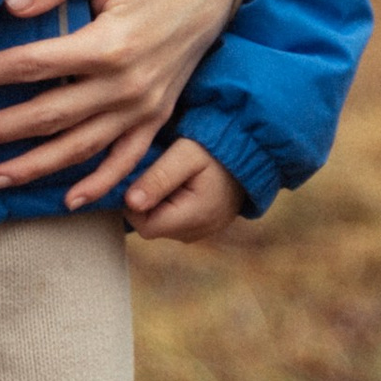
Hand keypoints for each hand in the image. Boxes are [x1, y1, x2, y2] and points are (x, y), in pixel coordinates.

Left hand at [0, 0, 242, 206]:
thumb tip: (8, 5)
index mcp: (110, 43)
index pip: (33, 65)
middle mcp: (127, 85)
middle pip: (49, 116)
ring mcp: (145, 108)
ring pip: (81, 147)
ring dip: (35, 167)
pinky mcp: (158, 117)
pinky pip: (126, 160)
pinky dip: (100, 184)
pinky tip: (69, 200)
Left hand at [122, 138, 244, 241]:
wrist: (250, 151)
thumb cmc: (215, 148)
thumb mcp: (185, 155)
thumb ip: (158, 178)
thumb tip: (130, 203)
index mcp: (195, 218)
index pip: (144, 225)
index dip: (132, 202)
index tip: (139, 175)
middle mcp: (198, 232)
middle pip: (151, 226)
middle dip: (146, 201)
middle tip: (155, 170)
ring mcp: (202, 231)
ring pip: (162, 224)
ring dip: (158, 202)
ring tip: (171, 175)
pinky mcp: (204, 226)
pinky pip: (175, 221)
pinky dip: (170, 204)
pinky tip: (180, 183)